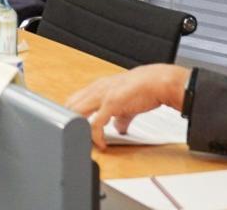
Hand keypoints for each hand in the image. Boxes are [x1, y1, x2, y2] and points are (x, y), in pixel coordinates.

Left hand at [64, 64, 188, 149]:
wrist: (158, 82)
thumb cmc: (143, 88)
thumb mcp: (126, 103)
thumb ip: (120, 116)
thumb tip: (118, 128)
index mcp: (97, 87)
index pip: (74, 100)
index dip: (70, 115)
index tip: (73, 129)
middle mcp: (96, 90)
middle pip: (69, 106)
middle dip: (68, 123)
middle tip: (75, 138)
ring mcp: (102, 96)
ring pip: (77, 113)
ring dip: (78, 130)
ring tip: (83, 142)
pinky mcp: (110, 104)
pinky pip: (95, 124)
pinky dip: (96, 137)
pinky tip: (102, 144)